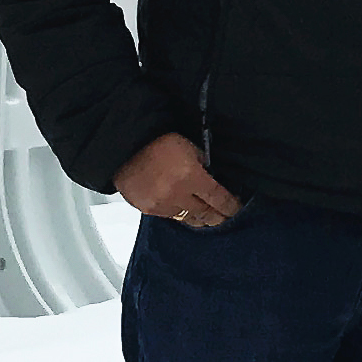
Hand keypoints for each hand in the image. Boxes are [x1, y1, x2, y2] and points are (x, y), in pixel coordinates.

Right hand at [115, 132, 242, 230]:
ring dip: (200, 218)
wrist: (125, 149)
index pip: (219, 198)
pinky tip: (186, 211)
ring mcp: (162, 205)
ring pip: (189, 218)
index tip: (236, 208)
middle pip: (206, 214)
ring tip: (208, 218)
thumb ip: (202, 164)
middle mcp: (178, 195)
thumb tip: (213, 177)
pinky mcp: (149, 210)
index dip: (231, 206)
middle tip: (226, 217)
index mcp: (191, 176)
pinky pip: (171, 217)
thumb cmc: (157, 143)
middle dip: (218, 216)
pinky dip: (180, 214)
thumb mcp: (189, 147)